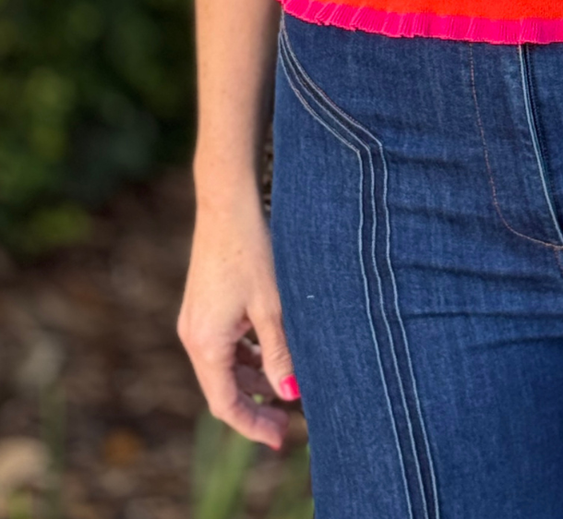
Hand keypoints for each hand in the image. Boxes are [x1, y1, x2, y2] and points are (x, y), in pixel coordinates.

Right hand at [177, 189, 299, 449]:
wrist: (226, 202)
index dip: (252, 426)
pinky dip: (246, 355)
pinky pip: (223, 344)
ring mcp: (196, 319)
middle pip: (223, 387)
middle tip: (289, 420)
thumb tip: (290, 393)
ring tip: (288, 385)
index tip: (280, 439)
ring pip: (224, 365)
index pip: (225, 404)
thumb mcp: (273, 305)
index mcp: (206, 343)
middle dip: (256, 405)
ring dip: (253, 378)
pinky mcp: (203, 304)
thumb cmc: (251, 249)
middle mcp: (193, 335)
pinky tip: (271, 351)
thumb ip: (279, 352)